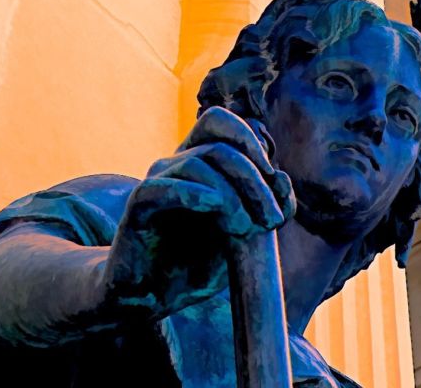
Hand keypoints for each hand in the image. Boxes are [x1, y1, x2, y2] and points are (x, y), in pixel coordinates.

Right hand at [102, 106, 294, 319]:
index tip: (275, 180)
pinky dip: (195, 194)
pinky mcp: (138, 207)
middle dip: (255, 181)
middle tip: (272, 220)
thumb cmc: (199, 264)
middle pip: (221, 147)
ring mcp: (156, 182)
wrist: (154, 298)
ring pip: (198, 163)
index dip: (251, 141)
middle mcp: (177, 165)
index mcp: (202, 164)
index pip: (222, 123)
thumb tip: (282, 178)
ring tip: (246, 229)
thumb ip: (267, 209)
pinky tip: (216, 209)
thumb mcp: (245, 238)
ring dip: (233, 195)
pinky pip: (162, 186)